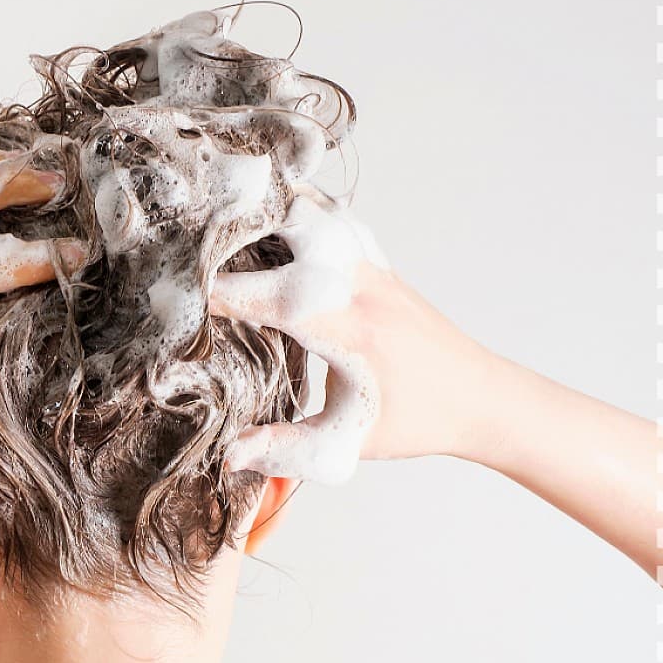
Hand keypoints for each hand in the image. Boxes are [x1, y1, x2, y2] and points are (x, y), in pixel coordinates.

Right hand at [211, 197, 494, 480]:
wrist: (484, 398)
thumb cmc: (419, 421)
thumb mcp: (349, 446)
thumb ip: (287, 450)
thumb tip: (230, 454)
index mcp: (349, 328)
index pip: (270, 296)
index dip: (218, 293)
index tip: (177, 295)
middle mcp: (360, 285)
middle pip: (297, 223)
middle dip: (242, 222)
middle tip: (195, 232)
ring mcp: (372, 266)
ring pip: (317, 210)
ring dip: (271, 207)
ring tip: (225, 214)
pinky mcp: (378, 262)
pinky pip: (335, 218)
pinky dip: (301, 210)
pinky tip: (274, 216)